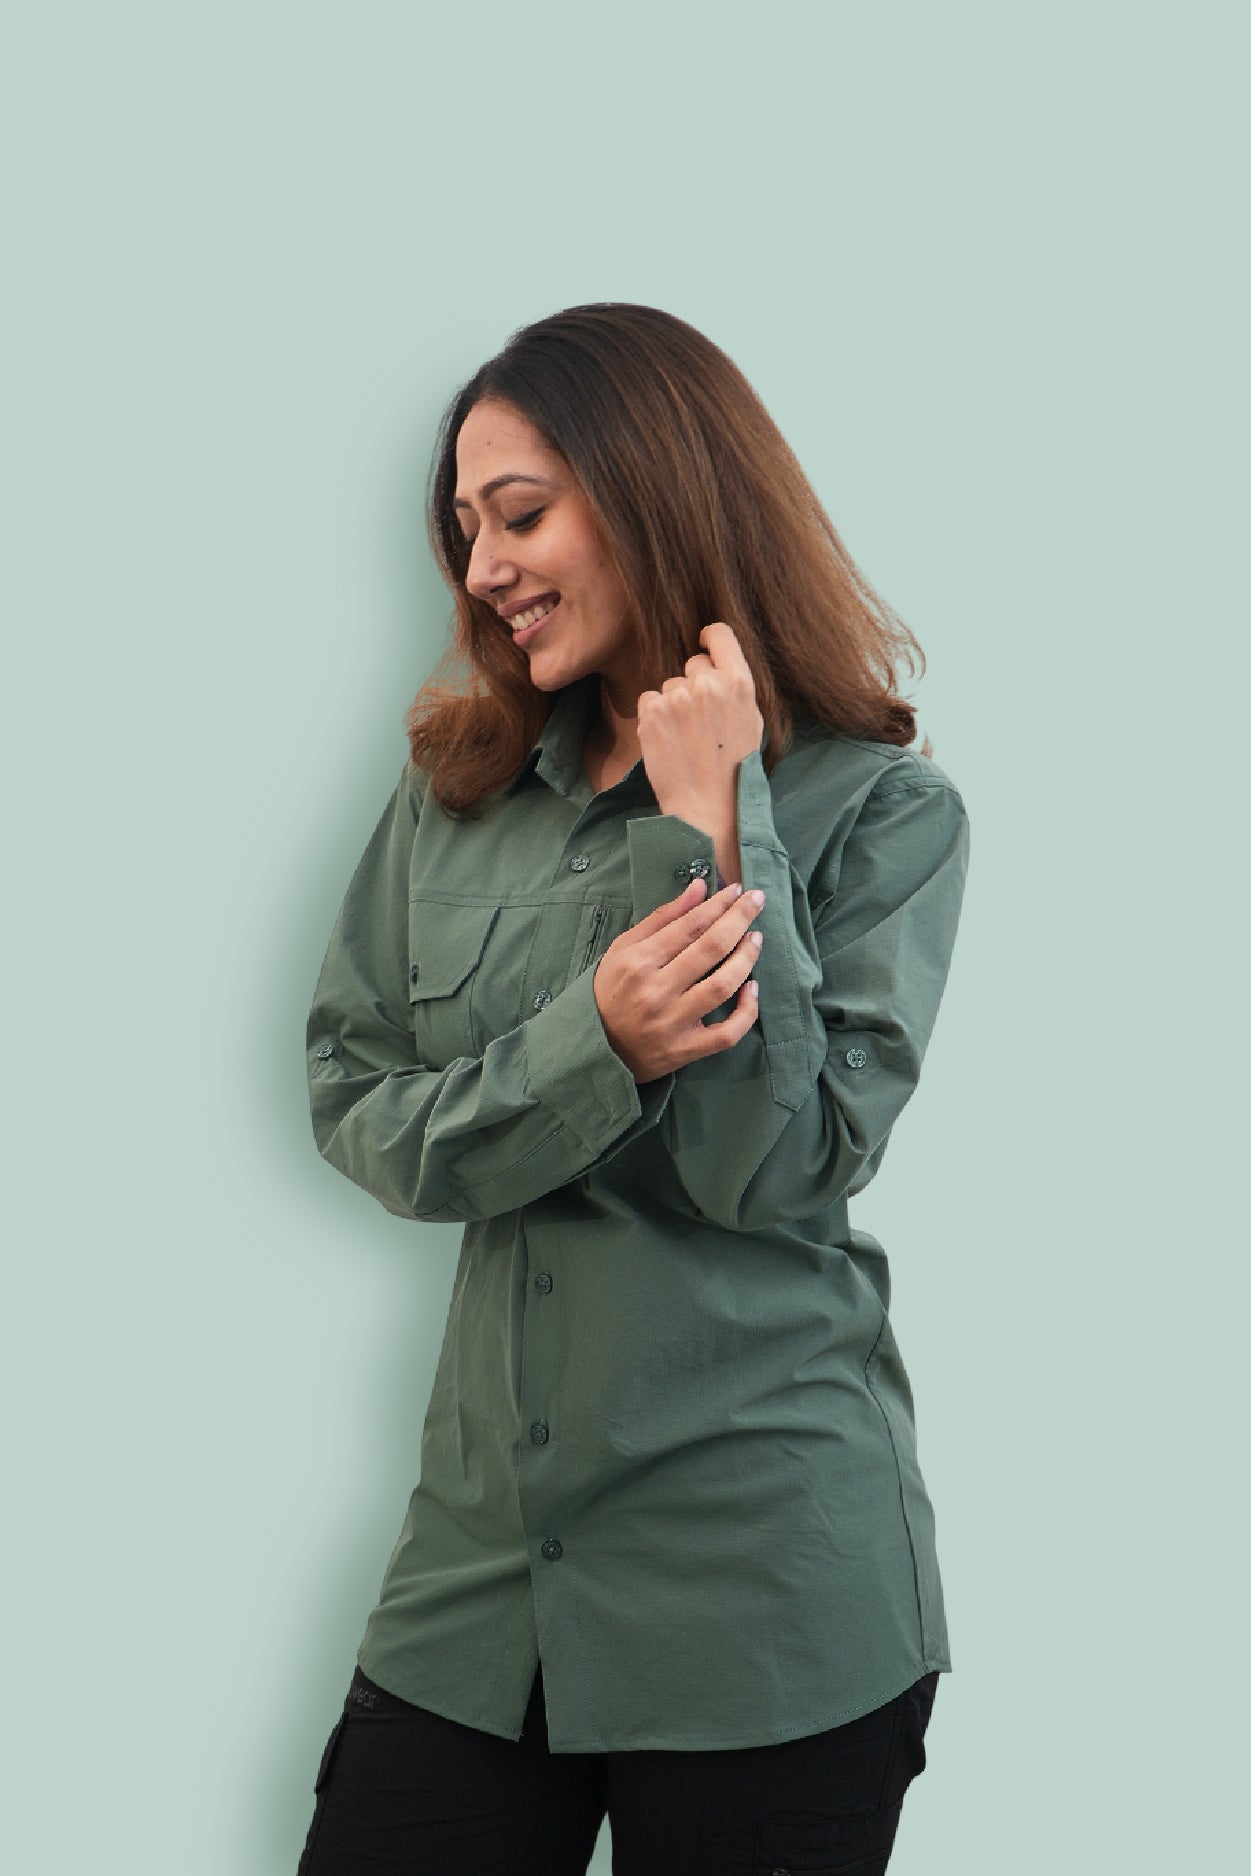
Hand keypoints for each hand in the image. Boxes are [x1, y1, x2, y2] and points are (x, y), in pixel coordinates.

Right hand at [592, 876, 764, 1083]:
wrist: (596, 1046)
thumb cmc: (611, 990)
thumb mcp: (625, 948)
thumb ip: (664, 917)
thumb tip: (700, 887)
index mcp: (638, 961)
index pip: (690, 925)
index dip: (719, 904)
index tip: (737, 890)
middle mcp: (655, 991)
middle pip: (711, 948)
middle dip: (739, 919)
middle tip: (756, 901)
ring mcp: (672, 1023)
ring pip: (722, 986)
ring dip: (746, 958)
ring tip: (755, 939)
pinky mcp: (684, 1050)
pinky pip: (727, 1034)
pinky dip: (747, 1011)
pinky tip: (752, 988)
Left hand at [637, 622, 763, 824]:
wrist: (709, 806)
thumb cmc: (735, 769)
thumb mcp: (751, 721)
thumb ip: (735, 687)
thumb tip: (716, 662)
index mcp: (739, 682)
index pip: (720, 634)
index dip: (710, 637)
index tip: (703, 642)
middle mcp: (709, 684)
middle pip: (693, 664)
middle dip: (694, 685)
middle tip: (700, 720)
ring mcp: (678, 697)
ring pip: (669, 685)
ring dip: (673, 705)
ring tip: (686, 738)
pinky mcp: (653, 713)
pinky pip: (649, 700)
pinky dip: (654, 718)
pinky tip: (669, 741)